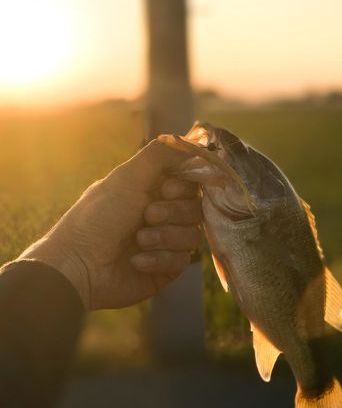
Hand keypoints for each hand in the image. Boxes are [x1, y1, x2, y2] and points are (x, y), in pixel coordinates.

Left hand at [19, 140, 201, 310]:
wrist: (80, 266)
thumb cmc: (99, 216)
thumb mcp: (126, 177)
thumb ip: (159, 155)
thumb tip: (189, 140)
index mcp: (152, 189)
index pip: (190, 183)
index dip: (184, 186)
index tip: (166, 189)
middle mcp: (161, 213)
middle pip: (195, 208)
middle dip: (172, 212)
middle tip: (147, 215)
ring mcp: (165, 241)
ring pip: (192, 235)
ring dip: (164, 237)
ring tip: (139, 241)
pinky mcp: (165, 268)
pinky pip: (182, 260)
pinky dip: (159, 259)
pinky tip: (136, 261)